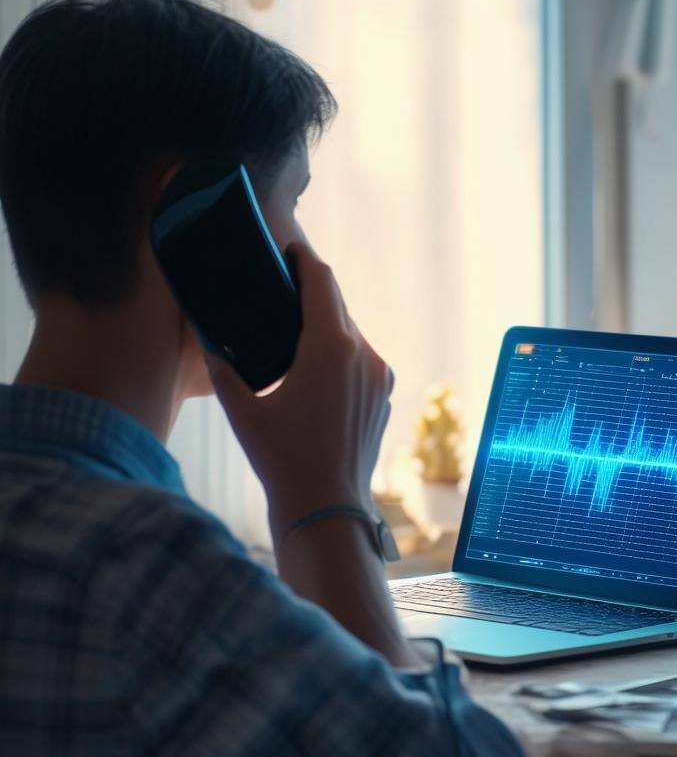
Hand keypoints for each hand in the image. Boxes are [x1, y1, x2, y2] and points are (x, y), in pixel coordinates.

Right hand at [205, 240, 392, 542]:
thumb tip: (211, 346)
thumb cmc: (283, 459)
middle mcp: (364, 355)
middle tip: (285, 285)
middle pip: (338, 305)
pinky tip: (318, 367)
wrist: (328, 507)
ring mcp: (379, 376)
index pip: (322, 282)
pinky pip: (362, 360)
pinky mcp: (384, 396)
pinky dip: (341, 353)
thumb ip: (224, 371)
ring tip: (298, 329)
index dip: (304, 260)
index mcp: (331, 348)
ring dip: (328, 325)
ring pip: (352, 334)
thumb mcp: (243, 411)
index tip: (289, 249)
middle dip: (312, 292)